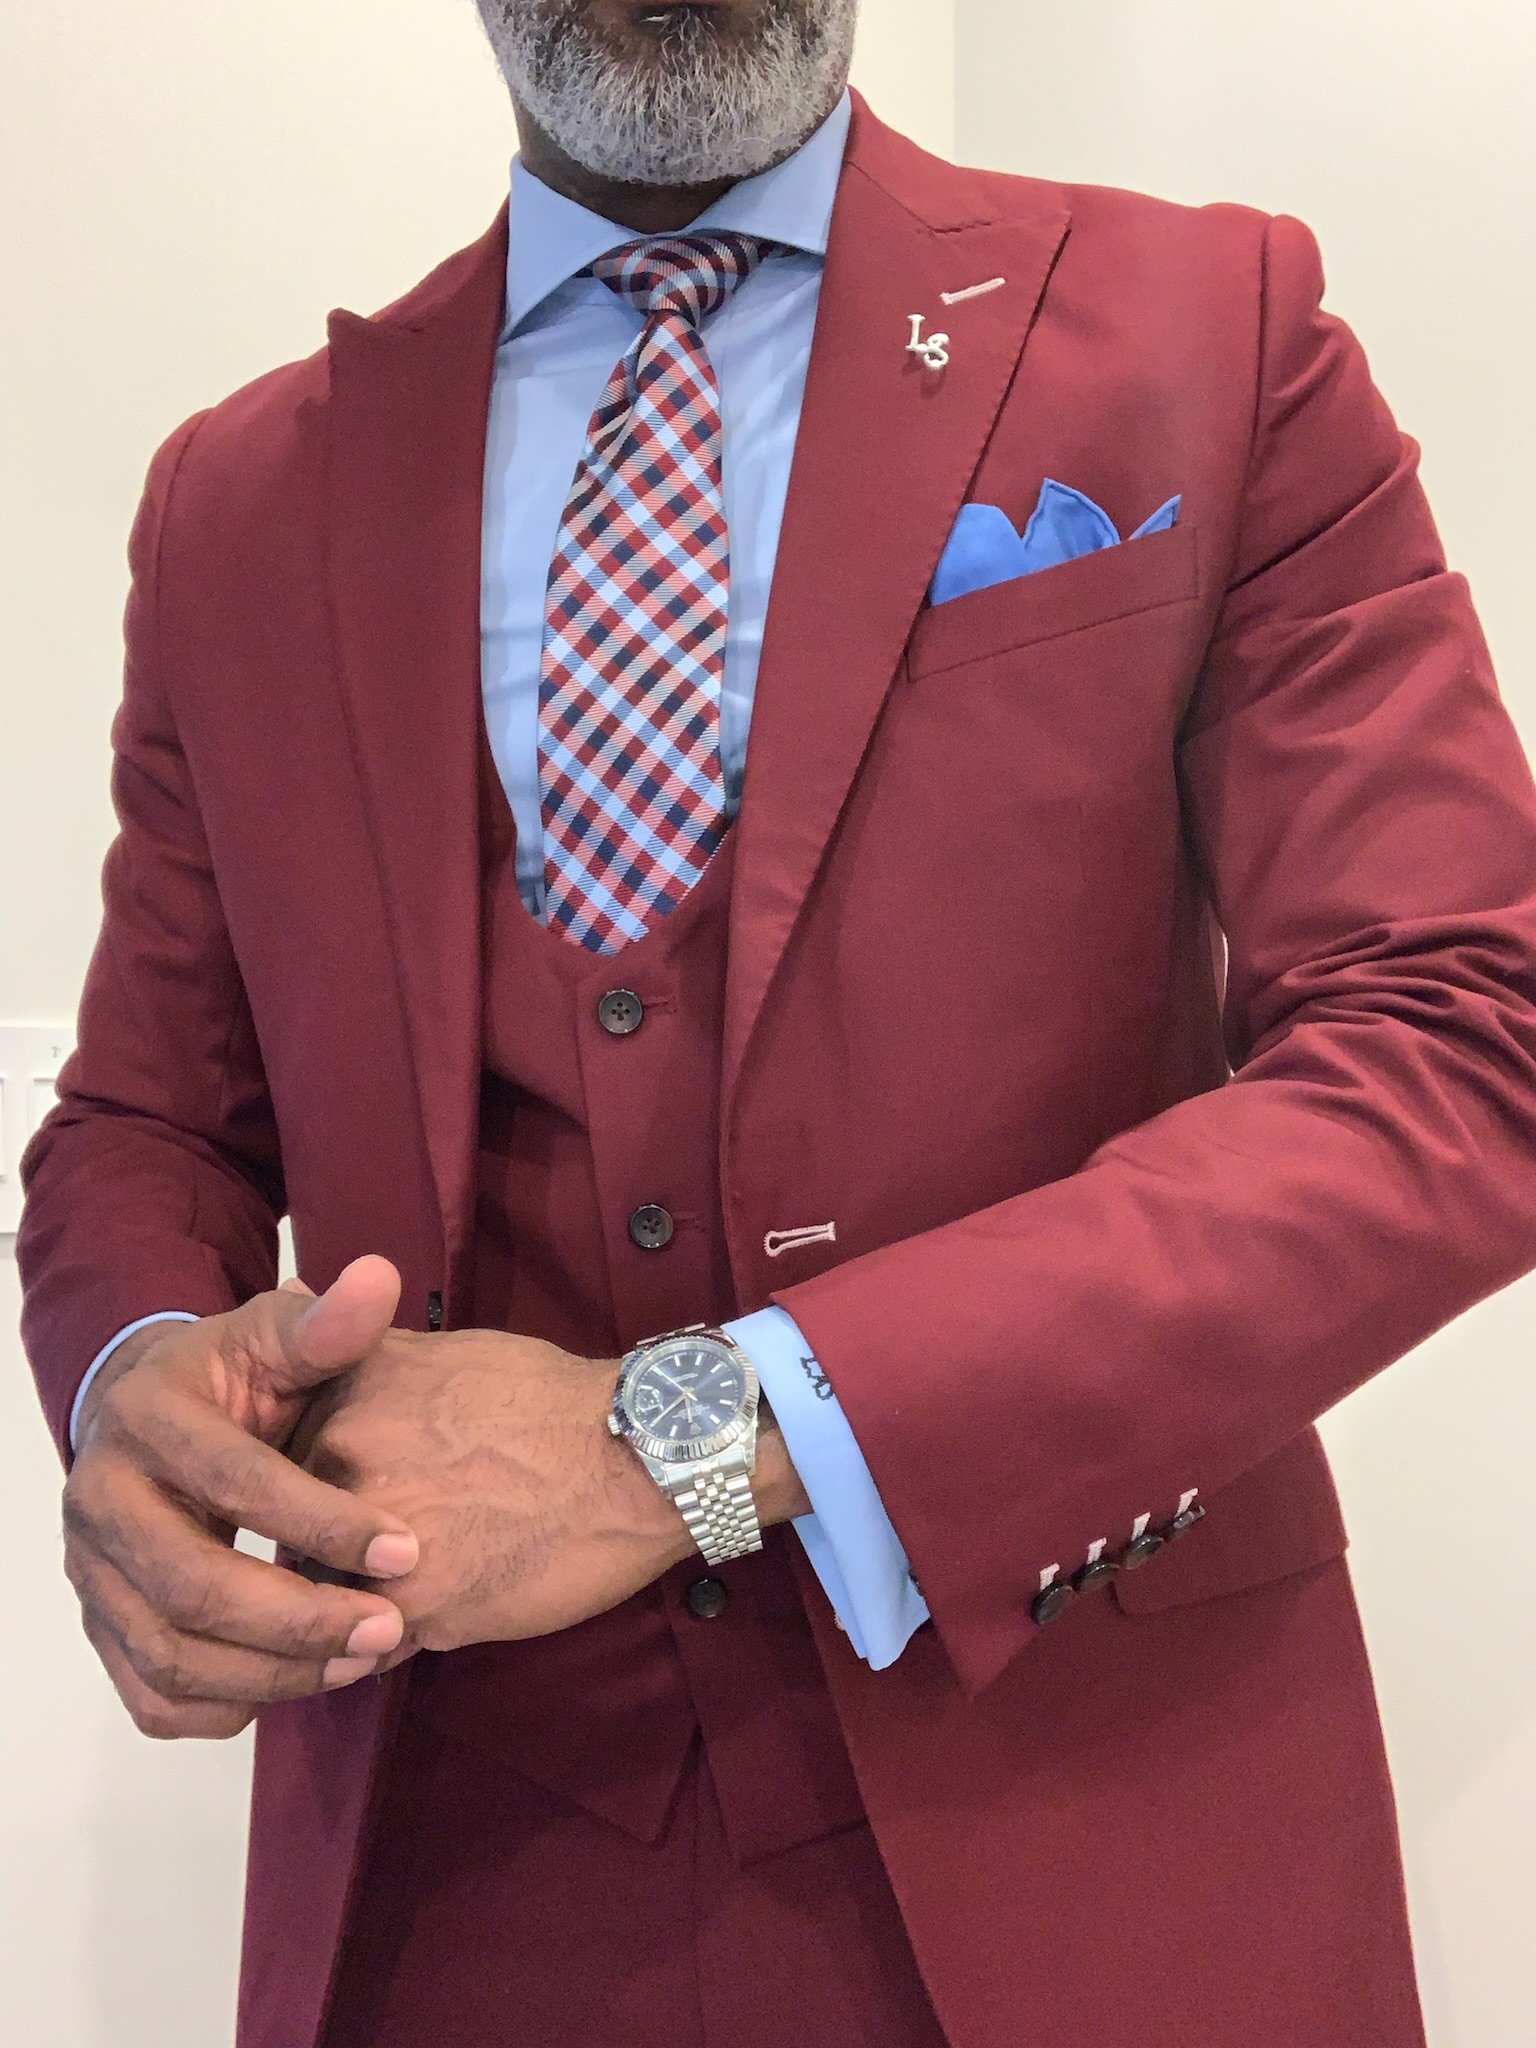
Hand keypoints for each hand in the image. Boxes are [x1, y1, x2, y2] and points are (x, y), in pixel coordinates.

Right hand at [63, 1257, 420, 1740]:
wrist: (149, 1412)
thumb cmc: (231, 1375)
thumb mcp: (275, 1335)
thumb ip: (326, 1323)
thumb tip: (378, 1279)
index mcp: (147, 1419)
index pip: (235, 1482)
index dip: (323, 1521)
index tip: (408, 1550)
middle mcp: (101, 1500)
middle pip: (191, 1586)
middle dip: (299, 1618)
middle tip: (389, 1628)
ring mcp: (92, 1572)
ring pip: (170, 1654)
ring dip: (273, 1673)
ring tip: (361, 1660)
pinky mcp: (101, 1625)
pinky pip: (149, 1696)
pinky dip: (221, 1708)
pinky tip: (294, 1685)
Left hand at [290, 1321, 695, 1653]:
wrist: (635, 1457)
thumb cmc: (546, 1398)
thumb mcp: (442, 1350)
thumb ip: (358, 1346)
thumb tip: (298, 1292)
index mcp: (342, 1406)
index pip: (279, 1472)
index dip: (315, 1492)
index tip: (358, 1494)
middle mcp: (342, 1472)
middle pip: (295, 1536)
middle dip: (329, 1549)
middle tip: (400, 1538)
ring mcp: (372, 1545)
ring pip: (324, 1598)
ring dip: (354, 1601)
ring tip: (420, 1578)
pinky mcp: (414, 1610)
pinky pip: (369, 1645)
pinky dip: (391, 1641)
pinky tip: (440, 1610)